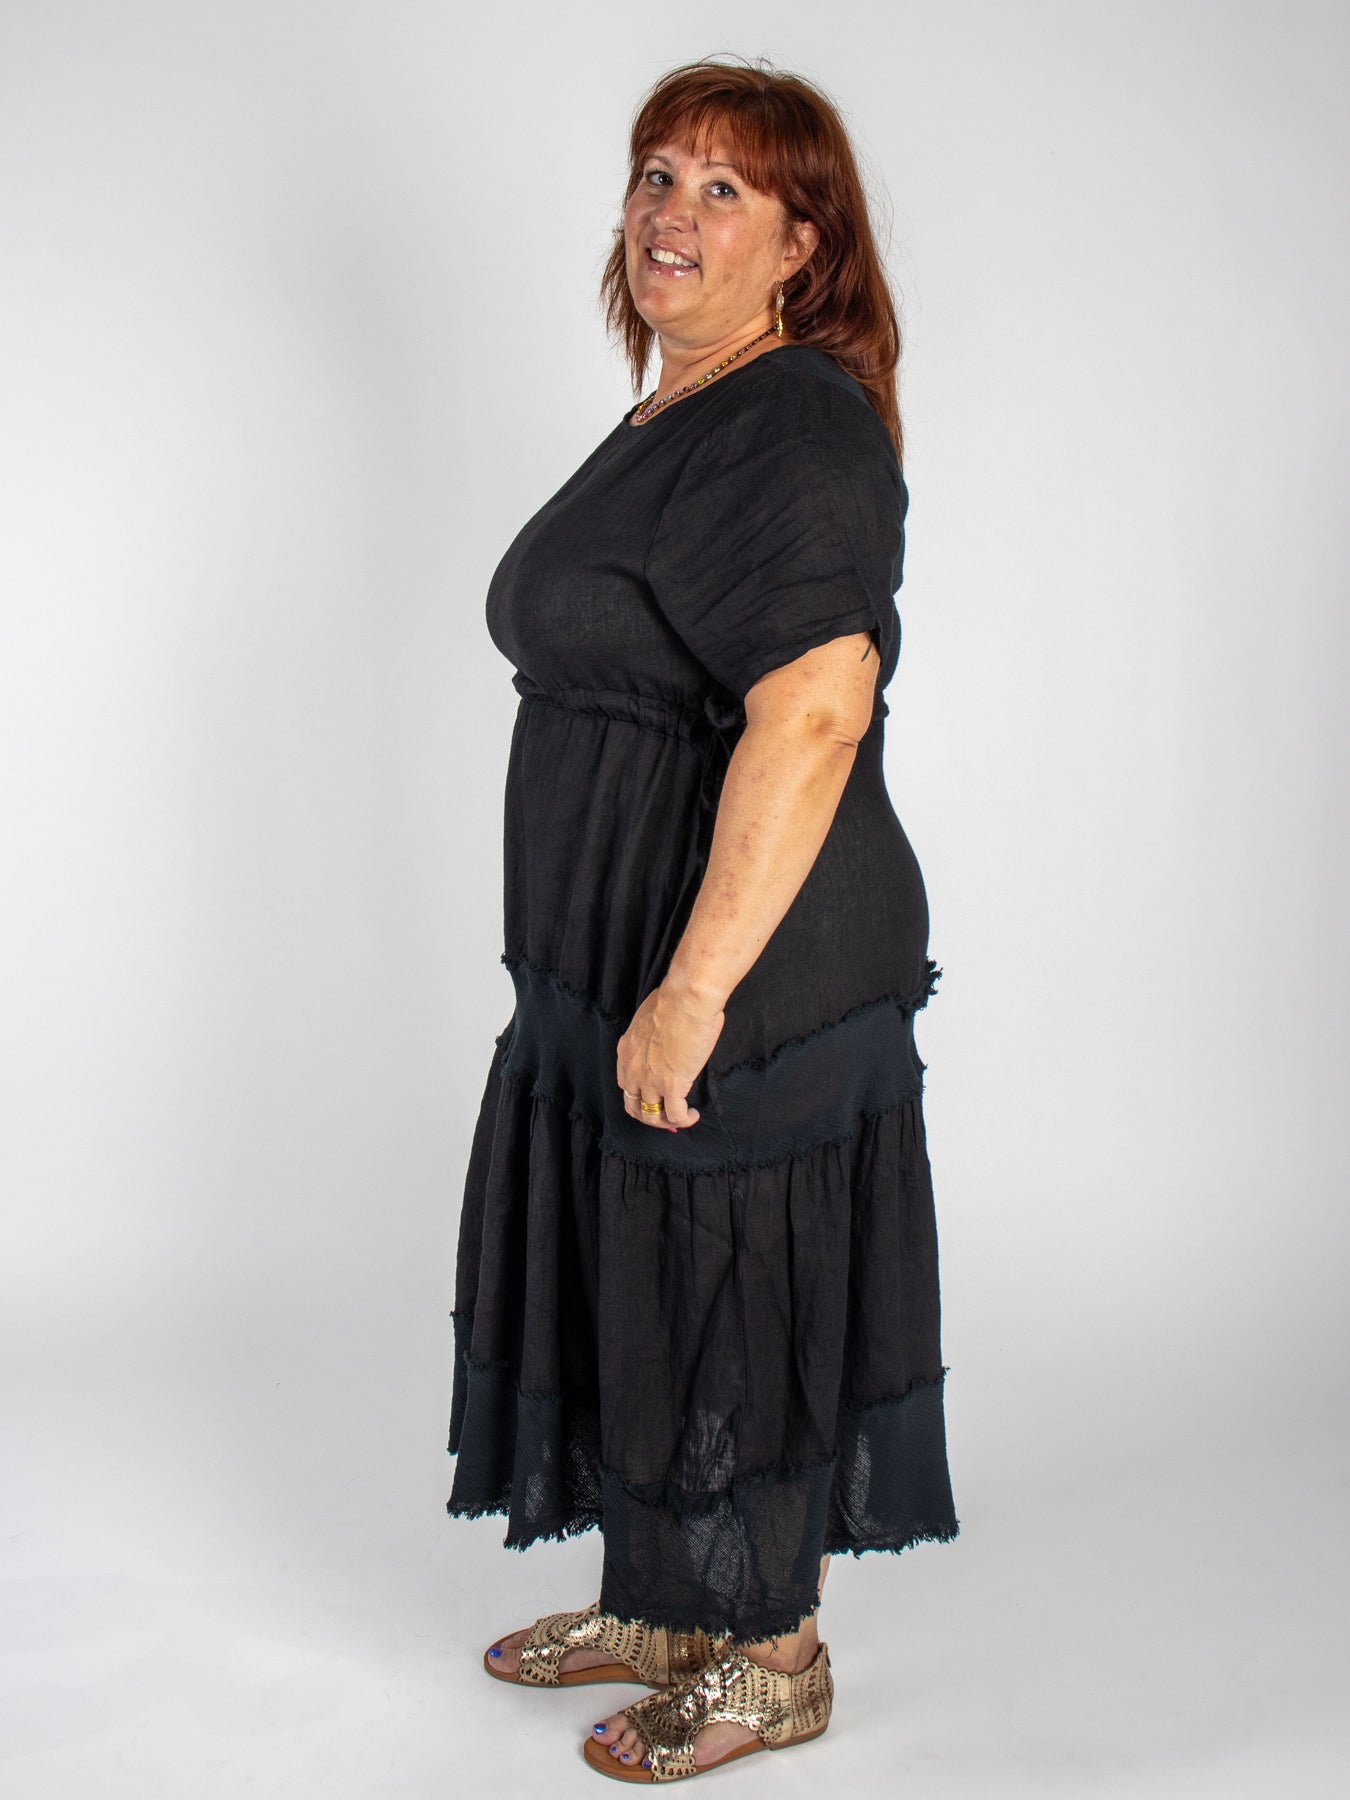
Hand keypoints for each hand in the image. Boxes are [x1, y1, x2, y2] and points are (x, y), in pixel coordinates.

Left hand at [617, 981, 724, 1130]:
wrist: (686, 999)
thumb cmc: (675, 1000)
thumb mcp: (651, 1018)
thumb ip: (654, 1033)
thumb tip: (669, 1036)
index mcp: (626, 1051)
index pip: (626, 1084)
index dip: (640, 1094)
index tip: (656, 1095)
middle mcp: (633, 1070)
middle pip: (633, 1106)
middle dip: (650, 1114)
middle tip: (666, 1114)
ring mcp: (651, 1080)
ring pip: (651, 1116)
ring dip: (666, 1122)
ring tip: (681, 1116)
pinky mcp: (671, 1087)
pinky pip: (674, 1116)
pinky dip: (683, 1120)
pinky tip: (692, 1114)